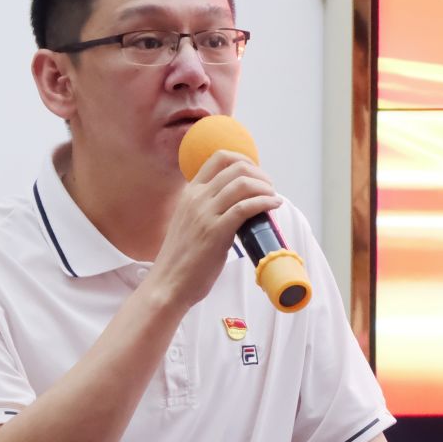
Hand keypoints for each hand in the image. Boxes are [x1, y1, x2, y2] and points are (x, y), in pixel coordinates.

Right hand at [145, 149, 280, 312]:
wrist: (168, 283)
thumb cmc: (182, 258)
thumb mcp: (189, 221)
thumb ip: (206, 208)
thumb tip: (234, 204)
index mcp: (190, 193)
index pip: (219, 158)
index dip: (244, 160)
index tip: (256, 173)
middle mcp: (197, 198)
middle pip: (236, 168)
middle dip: (260, 174)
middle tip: (269, 188)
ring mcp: (205, 214)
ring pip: (243, 184)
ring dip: (265, 188)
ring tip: (273, 198)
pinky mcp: (215, 232)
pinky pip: (245, 208)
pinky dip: (264, 203)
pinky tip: (273, 206)